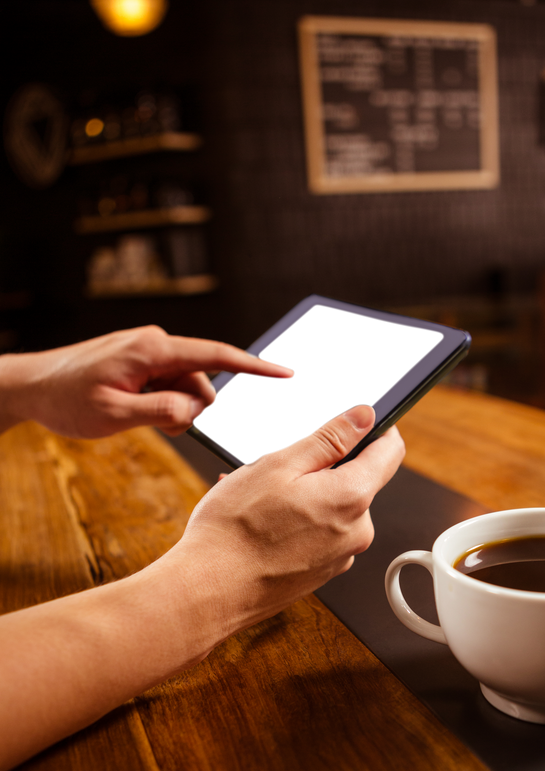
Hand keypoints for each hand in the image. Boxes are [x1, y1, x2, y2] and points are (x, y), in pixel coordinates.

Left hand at [0, 325, 293, 437]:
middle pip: (201, 380)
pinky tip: (137, 412)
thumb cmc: (66, 399)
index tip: (286, 376)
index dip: (256, 368)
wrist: (31, 386)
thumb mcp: (113, 415)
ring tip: (137, 419)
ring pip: (186, 387)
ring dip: (174, 410)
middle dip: (193, 409)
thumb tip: (197, 410)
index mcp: (153, 350)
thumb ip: (160, 413)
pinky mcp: (141, 361)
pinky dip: (163, 404)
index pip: (217, 356)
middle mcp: (155, 343)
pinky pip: (169, 385)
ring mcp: (148, 351)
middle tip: (160, 427)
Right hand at [170, 403, 404, 643]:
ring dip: (305, 496)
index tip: (359, 419)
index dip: (378, 428)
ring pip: (333, 509)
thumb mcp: (280, 464)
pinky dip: (297, 522)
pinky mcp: (321, 574)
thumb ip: (330, 438)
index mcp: (352, 498)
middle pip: (357, 481)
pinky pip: (319, 535)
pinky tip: (261, 521)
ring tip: (259, 497)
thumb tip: (364, 417)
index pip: (389, 452)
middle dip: (323, 468)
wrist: (210, 591)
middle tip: (278, 466)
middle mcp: (357, 531)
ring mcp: (340, 556)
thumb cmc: (237, 528)